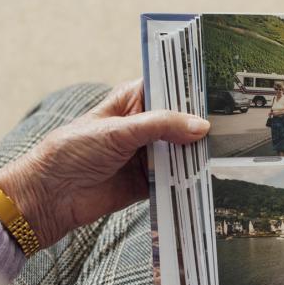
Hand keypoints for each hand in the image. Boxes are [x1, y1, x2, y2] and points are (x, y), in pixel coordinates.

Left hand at [0, 79, 209, 248]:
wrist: (50, 196)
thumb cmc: (72, 152)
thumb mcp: (118, 131)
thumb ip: (160, 125)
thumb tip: (201, 126)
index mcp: (132, 102)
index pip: (168, 88)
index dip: (190, 89)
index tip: (219, 89)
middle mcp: (143, 126)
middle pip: (180, 122)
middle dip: (200, 124)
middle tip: (233, 123)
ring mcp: (147, 155)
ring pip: (182, 150)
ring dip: (197, 153)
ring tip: (227, 149)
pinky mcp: (149, 182)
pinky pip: (177, 179)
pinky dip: (190, 179)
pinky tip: (209, 175)